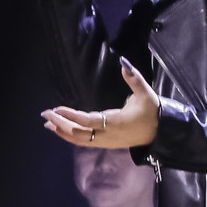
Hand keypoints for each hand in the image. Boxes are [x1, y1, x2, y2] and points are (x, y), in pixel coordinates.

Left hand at [44, 59, 159, 149]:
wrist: (161, 133)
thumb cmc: (152, 112)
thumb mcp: (146, 93)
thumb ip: (134, 78)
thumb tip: (123, 62)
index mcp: (116, 122)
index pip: (88, 121)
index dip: (72, 116)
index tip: (57, 108)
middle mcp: (108, 135)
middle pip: (79, 133)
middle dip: (60, 124)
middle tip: (45, 115)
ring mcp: (106, 142)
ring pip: (80, 140)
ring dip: (63, 132)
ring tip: (48, 124)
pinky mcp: (106, 144)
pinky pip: (85, 142)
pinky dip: (71, 137)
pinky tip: (62, 131)